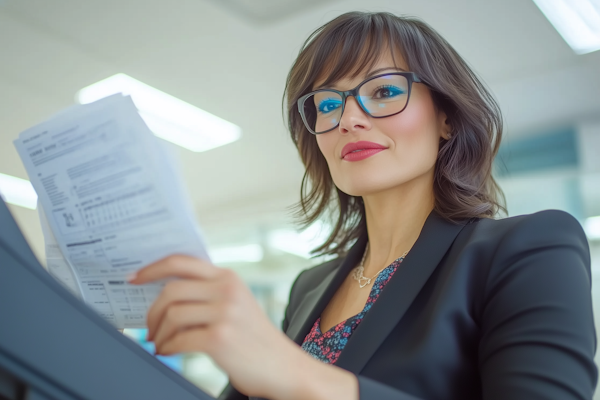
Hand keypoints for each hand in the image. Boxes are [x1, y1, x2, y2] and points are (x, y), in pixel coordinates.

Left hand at [129, 255, 308, 398]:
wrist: (284, 366)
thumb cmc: (254, 338)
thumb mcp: (237, 303)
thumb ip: (209, 292)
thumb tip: (164, 294)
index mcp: (228, 277)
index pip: (181, 262)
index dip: (152, 268)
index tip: (133, 277)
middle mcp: (227, 290)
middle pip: (171, 290)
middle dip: (152, 312)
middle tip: (149, 327)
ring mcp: (225, 313)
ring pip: (171, 315)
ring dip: (158, 333)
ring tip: (160, 343)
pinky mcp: (220, 338)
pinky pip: (178, 340)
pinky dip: (167, 348)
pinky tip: (168, 352)